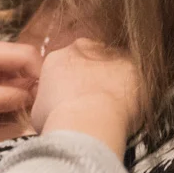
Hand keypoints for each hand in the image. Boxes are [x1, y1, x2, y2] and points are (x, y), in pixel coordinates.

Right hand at [30, 40, 141, 155]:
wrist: (86, 123)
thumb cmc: (60, 122)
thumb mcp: (38, 111)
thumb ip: (47, 101)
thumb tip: (49, 108)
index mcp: (56, 58)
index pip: (65, 64)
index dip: (72, 82)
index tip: (76, 97)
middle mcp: (81, 49)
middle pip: (90, 58)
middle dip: (94, 75)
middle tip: (96, 101)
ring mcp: (108, 54)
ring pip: (114, 64)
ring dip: (115, 80)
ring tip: (114, 106)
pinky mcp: (130, 64)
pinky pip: (135, 74)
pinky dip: (135, 88)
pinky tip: (130, 106)